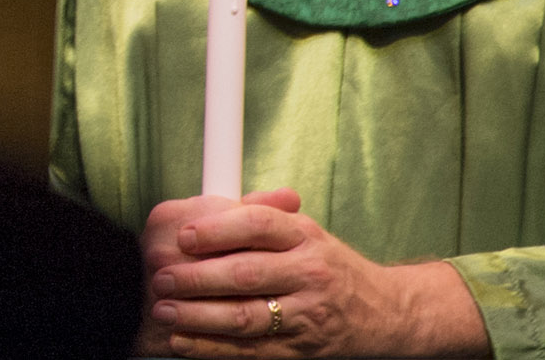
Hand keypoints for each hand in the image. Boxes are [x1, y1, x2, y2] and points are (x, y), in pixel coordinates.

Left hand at [141, 191, 489, 355]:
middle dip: (197, 277)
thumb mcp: (305, 232)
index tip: (182, 236)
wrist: (383, 314)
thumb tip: (210, 200)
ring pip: (246, 317)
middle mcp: (309, 275)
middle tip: (161, 277)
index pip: (258, 225)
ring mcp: (307, 316)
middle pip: (246, 274)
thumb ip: (261, 214)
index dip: (216, 229)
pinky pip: (252, 351)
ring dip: (198, 316)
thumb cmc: (330, 267)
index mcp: (305, 238)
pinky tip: (184, 342)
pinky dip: (213, 348)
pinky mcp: (301, 351)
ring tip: (165, 310)